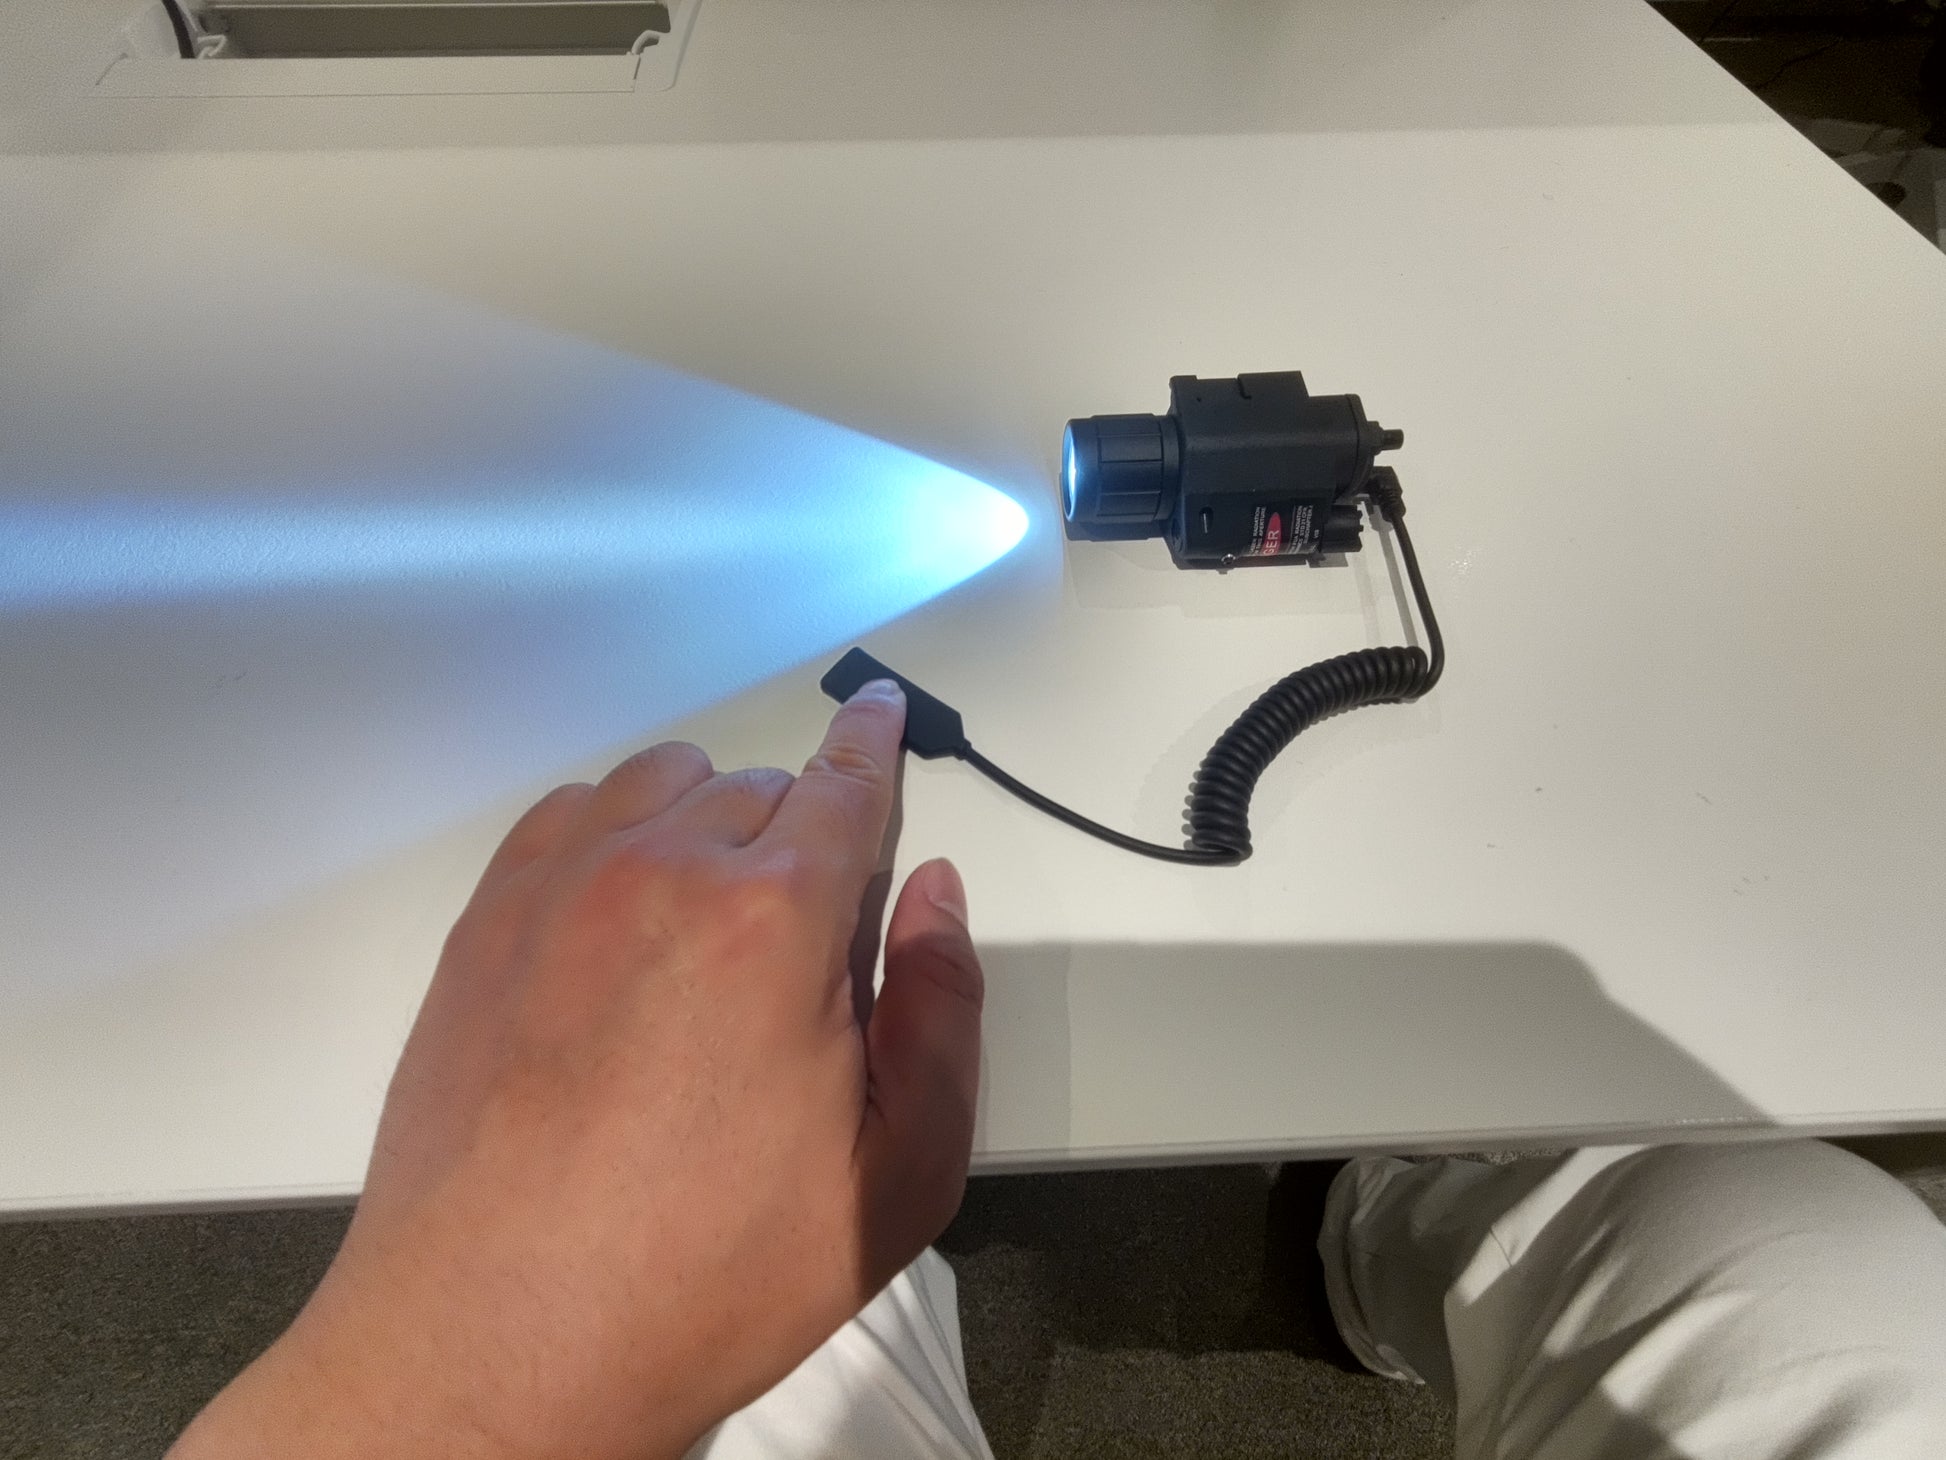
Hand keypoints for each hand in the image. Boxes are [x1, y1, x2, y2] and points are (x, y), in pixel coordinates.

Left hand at [171, 680, 983, 1459]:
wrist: (497, 1344)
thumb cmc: (703, 1275)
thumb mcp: (897, 1175)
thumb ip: (941, 1009)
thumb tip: (932, 892)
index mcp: (777, 921)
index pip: (846, 787)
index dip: (874, 747)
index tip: (879, 714)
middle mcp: (663, 872)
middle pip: (761, 788)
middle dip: (801, 835)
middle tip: (802, 948)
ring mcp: (559, 891)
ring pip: (662, 783)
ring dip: (707, 820)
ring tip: (713, 923)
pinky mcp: (485, 926)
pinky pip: (568, 815)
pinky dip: (614, 830)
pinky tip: (625, 911)